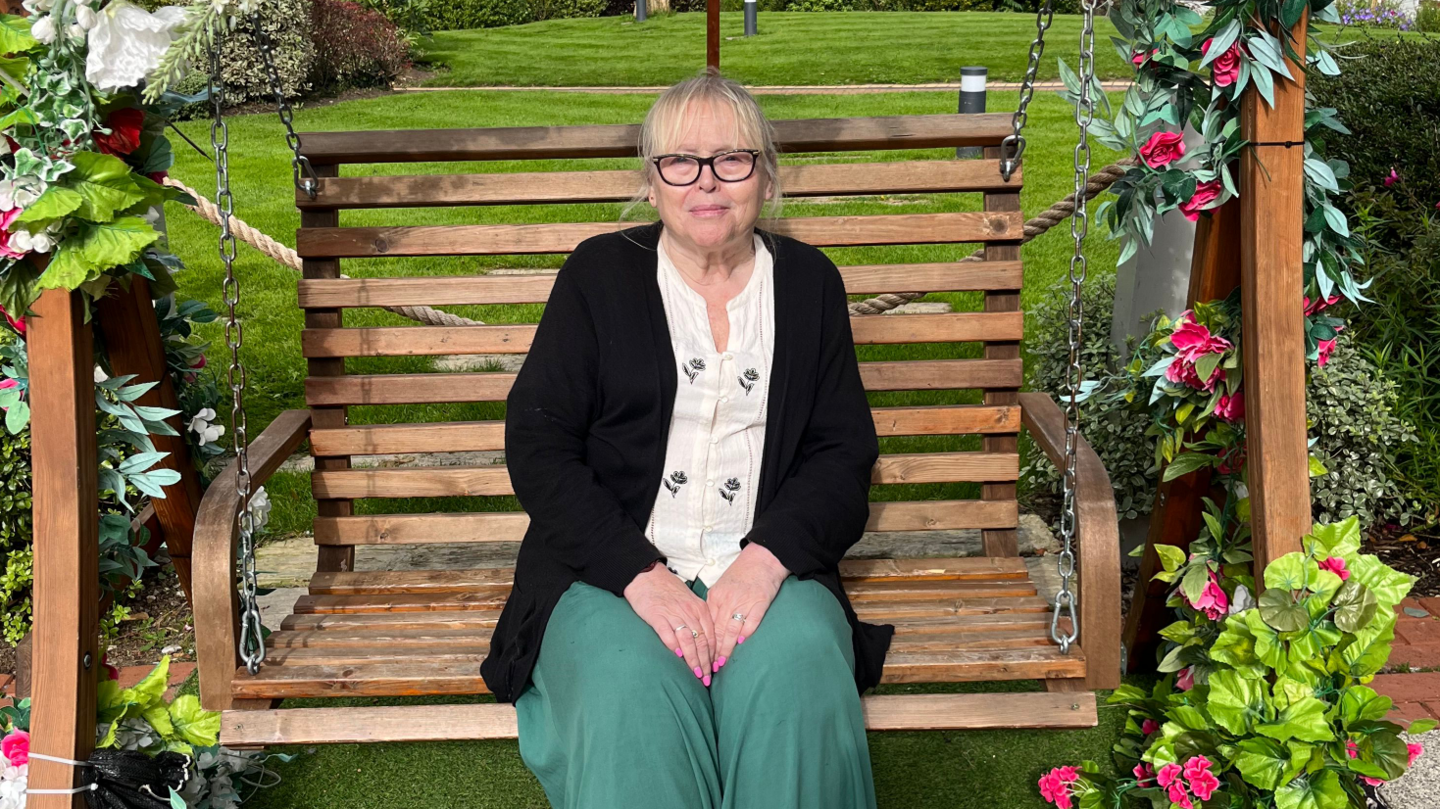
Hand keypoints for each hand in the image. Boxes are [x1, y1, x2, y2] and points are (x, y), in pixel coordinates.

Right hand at [624, 564, 716, 685]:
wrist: (647, 575)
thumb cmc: (667, 589)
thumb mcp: (689, 600)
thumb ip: (697, 618)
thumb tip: (703, 640)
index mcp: (700, 608)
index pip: (711, 636)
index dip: (714, 655)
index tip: (715, 669)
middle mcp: (689, 612)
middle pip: (702, 641)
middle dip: (706, 662)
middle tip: (706, 678)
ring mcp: (674, 614)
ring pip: (688, 641)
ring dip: (693, 660)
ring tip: (696, 674)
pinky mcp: (657, 616)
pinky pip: (668, 634)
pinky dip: (674, 647)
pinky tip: (678, 658)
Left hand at [704, 543, 789, 674]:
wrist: (762, 559)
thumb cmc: (742, 574)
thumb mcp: (722, 588)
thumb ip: (716, 607)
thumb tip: (710, 628)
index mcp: (716, 597)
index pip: (708, 626)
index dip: (705, 644)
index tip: (702, 657)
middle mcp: (727, 600)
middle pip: (717, 631)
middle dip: (714, 651)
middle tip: (711, 667)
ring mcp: (743, 602)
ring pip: (731, 630)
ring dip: (726, 648)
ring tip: (723, 662)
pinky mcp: (759, 602)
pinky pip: (750, 622)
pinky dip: (745, 634)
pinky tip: (740, 644)